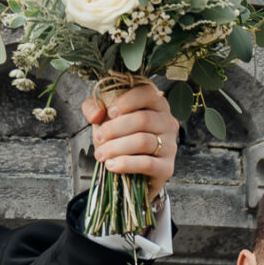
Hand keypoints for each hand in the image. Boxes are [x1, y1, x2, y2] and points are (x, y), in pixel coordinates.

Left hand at [81, 78, 178, 198]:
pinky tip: (112, 164)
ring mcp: (170, 145)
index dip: (126, 102)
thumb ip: (93, 106)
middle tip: (99, 138)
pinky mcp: (167, 167)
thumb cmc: (118, 137)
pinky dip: (125, 164)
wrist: (129, 171)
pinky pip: (147, 164)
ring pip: (143, 141)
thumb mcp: (103, 117)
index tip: (109, 113)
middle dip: (114, 129)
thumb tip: (97, 114)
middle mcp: (167, 122)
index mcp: (156, 104)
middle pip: (143, 119)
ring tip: (101, 154)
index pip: (147, 93)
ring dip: (116, 148)